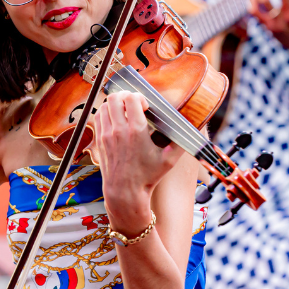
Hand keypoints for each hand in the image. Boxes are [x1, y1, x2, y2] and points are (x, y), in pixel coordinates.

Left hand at [93, 91, 182, 233]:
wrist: (125, 192)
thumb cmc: (147, 177)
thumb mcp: (168, 161)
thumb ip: (180, 143)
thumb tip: (190, 129)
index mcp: (136, 131)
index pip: (131, 99)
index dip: (140, 97)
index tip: (145, 107)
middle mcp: (119, 131)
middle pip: (115, 98)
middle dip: (126, 96)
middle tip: (134, 104)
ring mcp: (107, 135)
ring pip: (105, 105)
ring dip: (115, 104)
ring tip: (124, 111)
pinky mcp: (100, 140)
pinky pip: (98, 117)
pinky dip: (106, 113)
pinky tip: (115, 119)